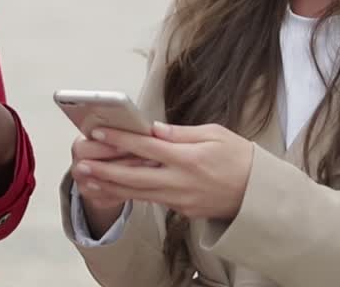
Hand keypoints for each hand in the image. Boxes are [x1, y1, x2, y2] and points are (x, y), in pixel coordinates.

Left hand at [73, 122, 253, 220]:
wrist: (258, 195)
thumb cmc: (240, 158)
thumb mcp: (215, 134)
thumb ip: (181, 133)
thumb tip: (154, 129)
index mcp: (189, 158)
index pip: (147, 146)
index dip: (121, 139)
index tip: (100, 133)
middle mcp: (181, 181)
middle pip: (135, 176)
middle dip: (105, 170)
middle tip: (81, 164)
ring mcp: (180, 199)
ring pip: (138, 193)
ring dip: (110, 186)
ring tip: (87, 180)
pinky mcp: (182, 210)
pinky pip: (150, 201)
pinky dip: (129, 195)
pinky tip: (112, 190)